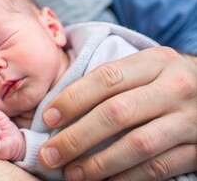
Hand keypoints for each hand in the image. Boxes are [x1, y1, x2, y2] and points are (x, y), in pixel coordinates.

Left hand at [38, 47, 196, 179]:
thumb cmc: (166, 81)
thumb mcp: (146, 68)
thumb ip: (110, 80)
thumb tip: (58, 105)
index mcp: (156, 61)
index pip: (107, 78)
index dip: (73, 99)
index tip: (48, 118)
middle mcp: (175, 88)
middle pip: (116, 113)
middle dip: (76, 137)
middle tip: (50, 155)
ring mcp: (190, 120)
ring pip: (137, 144)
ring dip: (98, 163)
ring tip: (72, 174)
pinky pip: (159, 168)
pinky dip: (127, 177)